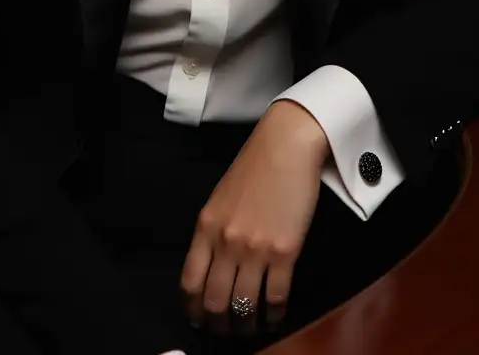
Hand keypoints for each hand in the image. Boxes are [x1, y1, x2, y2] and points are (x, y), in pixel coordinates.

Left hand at [179, 100, 328, 335]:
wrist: (288, 145)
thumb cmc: (256, 167)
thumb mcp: (221, 198)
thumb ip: (214, 232)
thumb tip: (213, 267)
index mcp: (206, 226)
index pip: (189, 282)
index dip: (192, 309)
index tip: (199, 321)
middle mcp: (226, 241)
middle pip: (214, 301)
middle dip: (218, 325)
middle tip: (225, 334)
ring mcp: (255, 248)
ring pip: (243, 305)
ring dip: (245, 325)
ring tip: (250, 331)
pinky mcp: (285, 252)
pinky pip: (274, 297)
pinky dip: (272, 315)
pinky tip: (273, 317)